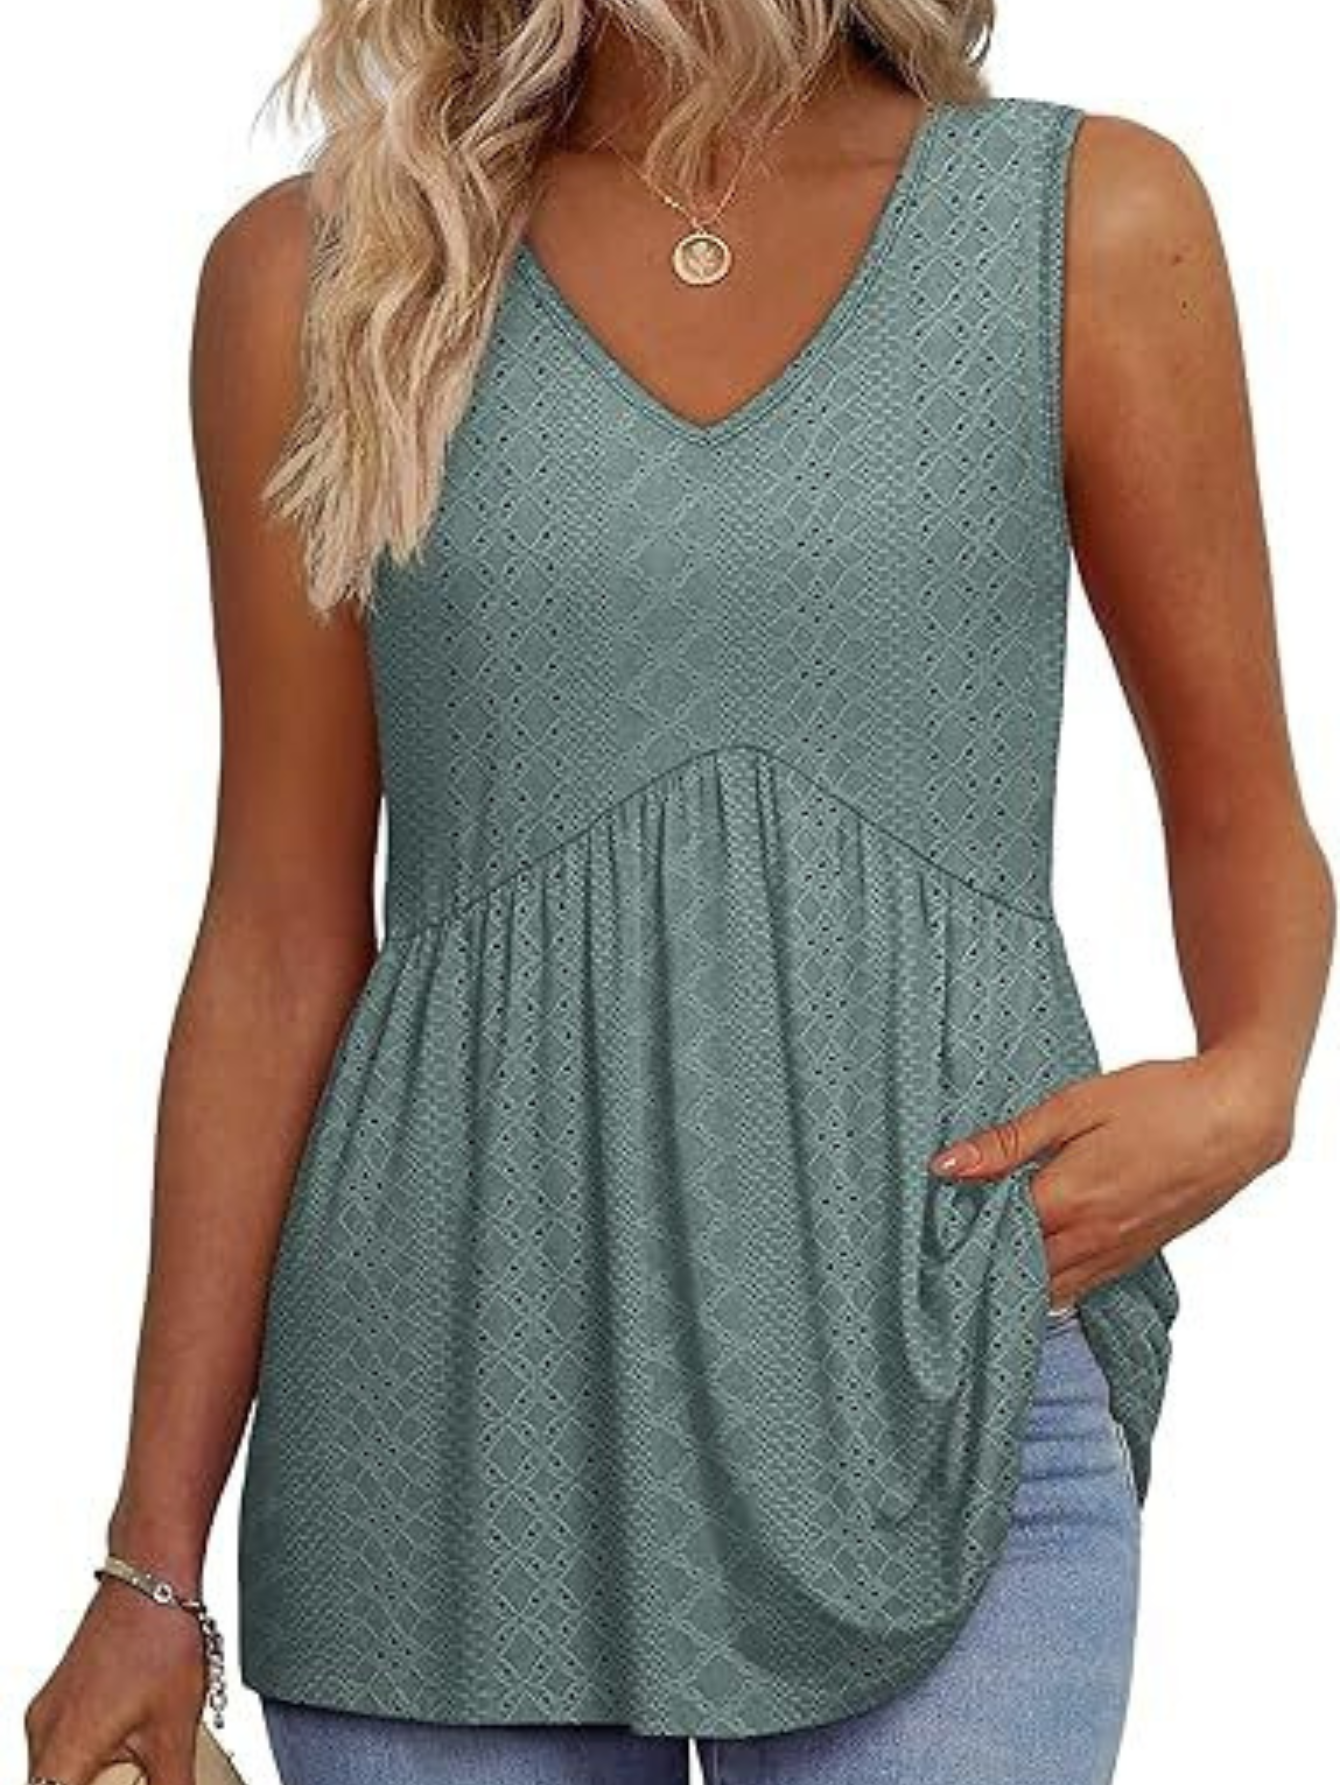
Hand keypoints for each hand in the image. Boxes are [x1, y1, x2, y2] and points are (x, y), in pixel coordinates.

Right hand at [24, 1574, 206, 1784]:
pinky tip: (120, 1763)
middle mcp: (43, 1733)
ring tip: (128, 1771)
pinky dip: (79, 1769)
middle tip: (131, 1781)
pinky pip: (57, 1751)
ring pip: (51, 1776)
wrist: (150, 1574)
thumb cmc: (160, 1637)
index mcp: (63, 1751)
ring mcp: (47, 1713)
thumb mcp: (174, 1731)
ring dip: (82, 1780)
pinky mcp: (59, 1699)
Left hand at [927, 1047, 1295, 1306]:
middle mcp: (1091, 1239)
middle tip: (940, 1254)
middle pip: (1016, 1275)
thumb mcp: (1074, 1106)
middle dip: (979, 1268)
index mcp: (1068, 1200)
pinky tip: (1029, 1266)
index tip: (924, 1228)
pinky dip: (1050, 1285)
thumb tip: (945, 1166)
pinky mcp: (1136, 1256)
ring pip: (1049, 1291)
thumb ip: (1009, 1141)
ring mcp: (1117, 1254)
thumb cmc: (1159, 1101)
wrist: (1237, 1119)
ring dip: (1014, 1282)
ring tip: (977, 1266)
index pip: (991, 1238)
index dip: (954, 1235)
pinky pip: (1081, 1287)